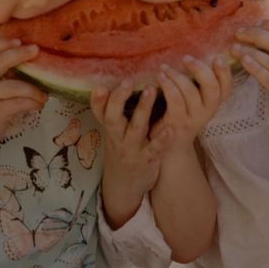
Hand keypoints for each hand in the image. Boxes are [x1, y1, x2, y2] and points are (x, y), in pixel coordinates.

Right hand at [0, 38, 48, 151]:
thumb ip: (0, 77)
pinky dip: (33, 103)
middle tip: (36, 50)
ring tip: (43, 94)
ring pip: (14, 86)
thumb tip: (29, 65)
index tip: (19, 40)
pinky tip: (39, 104)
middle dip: (19, 54)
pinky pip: (19, 104)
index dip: (2, 44)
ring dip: (33, 89)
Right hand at [91, 82, 173, 228]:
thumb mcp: (114, 133)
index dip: (97, 101)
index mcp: (110, 129)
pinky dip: (162, 139)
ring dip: (143, 109)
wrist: (124, 186)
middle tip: (128, 81)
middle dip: (119, 99)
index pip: (100, 113)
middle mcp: (118, 138)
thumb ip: (113, 112)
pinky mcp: (148, 160)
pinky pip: (155, 148)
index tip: (100, 86)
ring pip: (136, 128)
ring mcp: (132, 150)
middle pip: (113, 118)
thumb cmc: (122, 150)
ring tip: (151, 90)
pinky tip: (170, 128)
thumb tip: (115, 82)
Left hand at [152, 55, 232, 148]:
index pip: (227, 88)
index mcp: (213, 103)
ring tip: (164, 67)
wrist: (168, 145)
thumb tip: (196, 54)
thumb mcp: (195, 101)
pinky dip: (167, 84)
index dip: (225, 73)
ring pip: (191, 92)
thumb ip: (198, 83)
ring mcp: (193, 118)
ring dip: (177, 75)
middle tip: (186, 58)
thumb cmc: (181, 114)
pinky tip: (160, 76)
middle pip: (212, 88)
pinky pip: (175, 99)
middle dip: (200, 69)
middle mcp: (207, 111)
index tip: (218, 58)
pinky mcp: (177, 121)